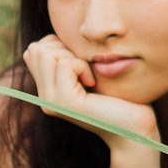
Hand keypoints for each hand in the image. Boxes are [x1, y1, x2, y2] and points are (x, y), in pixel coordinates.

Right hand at [23, 35, 157, 149]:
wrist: (134, 129)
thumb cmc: (121, 98)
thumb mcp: (90, 72)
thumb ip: (70, 59)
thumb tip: (55, 38)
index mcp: (48, 90)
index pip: (34, 50)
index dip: (58, 45)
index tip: (81, 62)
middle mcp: (44, 98)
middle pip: (35, 49)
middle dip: (63, 48)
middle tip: (86, 67)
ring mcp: (51, 102)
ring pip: (45, 54)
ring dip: (73, 56)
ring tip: (89, 75)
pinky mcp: (64, 103)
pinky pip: (64, 65)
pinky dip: (82, 65)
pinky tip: (93, 82)